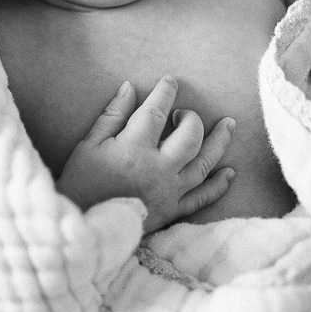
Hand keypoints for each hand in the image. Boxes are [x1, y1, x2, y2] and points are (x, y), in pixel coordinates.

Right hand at [56, 76, 235, 232]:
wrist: (84, 230)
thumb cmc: (81, 185)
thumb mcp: (89, 145)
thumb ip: (112, 115)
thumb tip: (129, 87)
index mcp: (134, 148)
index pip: (156, 111)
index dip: (165, 92)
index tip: (170, 81)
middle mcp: (159, 168)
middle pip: (189, 135)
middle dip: (191, 118)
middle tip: (182, 113)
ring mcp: (170, 191)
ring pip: (204, 163)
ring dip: (219, 142)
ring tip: (229, 125)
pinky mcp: (173, 211)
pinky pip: (203, 198)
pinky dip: (219, 185)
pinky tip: (229, 172)